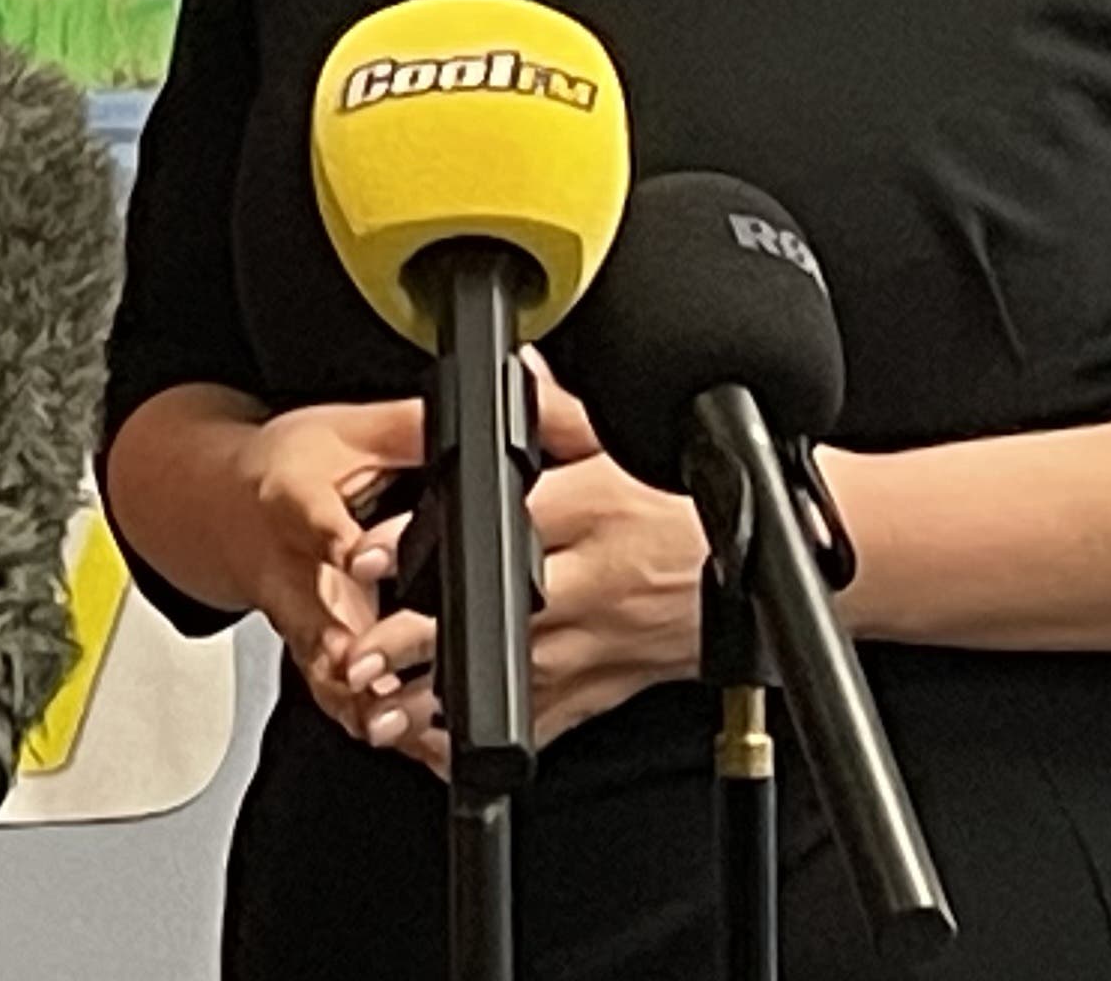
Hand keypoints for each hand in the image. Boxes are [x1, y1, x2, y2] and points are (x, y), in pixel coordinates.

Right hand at [215, 398, 421, 751]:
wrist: (228, 510)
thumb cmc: (293, 467)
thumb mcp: (353, 427)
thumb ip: (421, 429)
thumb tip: (506, 415)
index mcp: (291, 497)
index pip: (309, 518)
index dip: (335, 540)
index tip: (357, 555)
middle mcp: (289, 568)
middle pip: (312, 611)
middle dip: (341, 643)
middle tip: (373, 666)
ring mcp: (298, 621)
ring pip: (324, 668)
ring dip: (359, 698)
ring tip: (399, 723)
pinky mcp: (312, 654)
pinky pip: (341, 697)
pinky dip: (375, 722)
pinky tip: (419, 745)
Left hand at [322, 362, 707, 778]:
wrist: (749, 581)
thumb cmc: (685, 514)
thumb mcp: (627, 449)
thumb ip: (563, 413)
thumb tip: (521, 365)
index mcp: (595, 509)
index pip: (503, 519)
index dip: (433, 536)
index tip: (373, 553)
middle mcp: (595, 580)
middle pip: (498, 613)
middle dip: (424, 640)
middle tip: (361, 653)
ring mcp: (600, 642)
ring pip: (510, 678)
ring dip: (442, 702)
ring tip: (381, 713)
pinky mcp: (607, 687)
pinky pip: (543, 719)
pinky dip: (489, 738)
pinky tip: (439, 745)